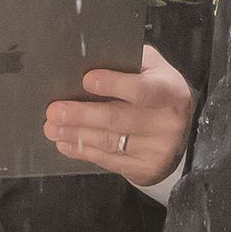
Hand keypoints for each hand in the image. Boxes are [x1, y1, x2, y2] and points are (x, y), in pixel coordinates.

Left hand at [44, 43, 193, 188]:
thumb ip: (127, 64)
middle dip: (81, 115)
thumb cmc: (156, 92)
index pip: (141, 89)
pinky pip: (108, 160)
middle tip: (54, 111)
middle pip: (118, 118)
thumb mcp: (152, 69)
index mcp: (171, 91)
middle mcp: (168, 121)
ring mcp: (159, 148)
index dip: (113, 84)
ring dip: (76, 134)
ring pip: (109, 141)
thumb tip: (88, 63)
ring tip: (52, 128)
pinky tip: (66, 143)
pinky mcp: (146, 168)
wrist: (177, 131)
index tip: (86, 80)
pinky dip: (83, 151)